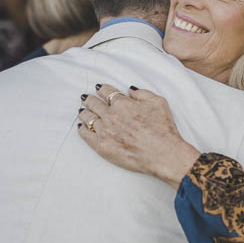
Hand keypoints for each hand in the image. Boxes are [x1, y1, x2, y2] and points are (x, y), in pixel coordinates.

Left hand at [76, 84, 199, 187]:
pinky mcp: (102, 146)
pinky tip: (81, 127)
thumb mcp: (157, 102)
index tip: (98, 89)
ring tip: (82, 111)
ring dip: (84, 113)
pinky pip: (86, 135)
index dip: (101, 89)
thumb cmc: (162, 128)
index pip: (106, 92)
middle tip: (85, 99)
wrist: (161, 153)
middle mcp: (110, 115)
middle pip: (94, 104)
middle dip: (89, 100)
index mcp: (122, 103)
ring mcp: (104, 131)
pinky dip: (82, 129)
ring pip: (88, 118)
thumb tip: (130, 90)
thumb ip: (141, 93)